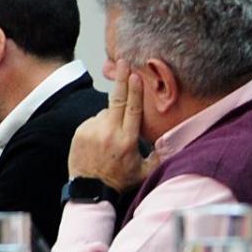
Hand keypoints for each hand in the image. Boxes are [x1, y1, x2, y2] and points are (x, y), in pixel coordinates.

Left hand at [68, 66, 155, 190]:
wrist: (90, 190)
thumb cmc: (120, 180)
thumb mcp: (145, 171)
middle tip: (124, 61)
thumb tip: (172, 140)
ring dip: (111, 118)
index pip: (133, 110)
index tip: (136, 75)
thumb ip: (160, 155)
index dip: (136, 92)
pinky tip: (100, 140)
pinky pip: (92, 120)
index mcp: (127, 140)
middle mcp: (109, 133)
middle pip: (117, 100)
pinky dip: (98, 124)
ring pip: (105, 113)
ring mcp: (92, 131)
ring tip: (111, 139)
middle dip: (122, 80)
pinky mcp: (79, 132)